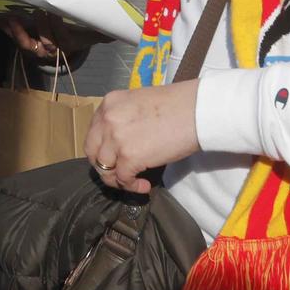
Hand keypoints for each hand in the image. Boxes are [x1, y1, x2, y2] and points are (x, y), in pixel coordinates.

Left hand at [0, 11, 100, 61]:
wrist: (68, 44)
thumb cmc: (81, 32)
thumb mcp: (93, 32)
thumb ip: (103, 29)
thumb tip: (121, 29)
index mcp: (68, 45)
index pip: (63, 37)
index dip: (57, 25)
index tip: (54, 10)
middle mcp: (52, 50)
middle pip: (45, 41)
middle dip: (41, 26)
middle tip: (38, 10)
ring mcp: (38, 48)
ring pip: (27, 44)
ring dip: (18, 32)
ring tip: (10, 19)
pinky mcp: (28, 44)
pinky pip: (18, 39)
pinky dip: (10, 30)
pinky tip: (1, 20)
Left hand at [85, 82, 201, 193]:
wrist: (197, 111)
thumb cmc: (177, 105)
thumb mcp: (140, 103)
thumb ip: (125, 118)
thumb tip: (123, 139)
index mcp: (109, 103)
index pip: (94, 131)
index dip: (102, 148)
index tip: (113, 157)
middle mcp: (107, 119)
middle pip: (92, 151)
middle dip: (103, 166)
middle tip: (117, 173)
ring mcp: (116, 138)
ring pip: (104, 168)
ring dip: (117, 180)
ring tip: (134, 182)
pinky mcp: (129, 157)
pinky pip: (122, 179)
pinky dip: (132, 187)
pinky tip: (144, 186)